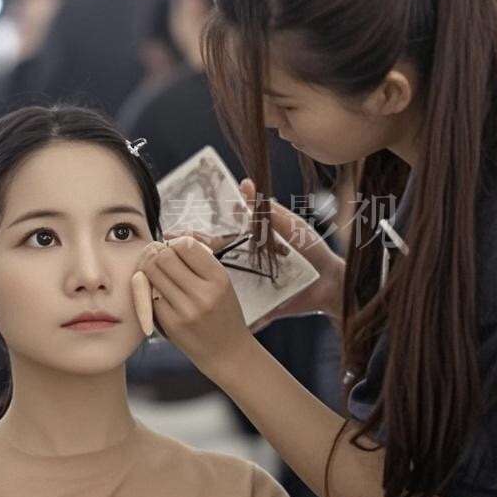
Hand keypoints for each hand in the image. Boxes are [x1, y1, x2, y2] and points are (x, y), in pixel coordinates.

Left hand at [137, 237, 253, 375]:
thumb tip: (170, 235)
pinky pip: (150, 296)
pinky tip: (160, 294)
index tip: (174, 249)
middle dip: (158, 255)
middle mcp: (203, 293)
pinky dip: (151, 291)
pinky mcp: (171, 324)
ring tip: (157, 274)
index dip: (175, 243)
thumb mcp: (222, 282)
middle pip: (164, 257)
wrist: (227, 351)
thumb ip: (199, 259)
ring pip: (152, 274)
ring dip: (150, 270)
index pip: (185, 245)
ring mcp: (185, 310)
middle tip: (159, 260)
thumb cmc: (223, 311)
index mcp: (219, 278)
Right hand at [168, 179, 346, 331]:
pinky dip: (216, 312)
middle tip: (164, 256)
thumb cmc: (312, 251)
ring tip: (171, 282)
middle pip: (205, 264)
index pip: (211, 242)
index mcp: (245, 247)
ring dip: (192, 287)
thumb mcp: (290, 226)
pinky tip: (193, 311)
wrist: (331, 284)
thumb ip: (266, 210)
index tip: (171, 236)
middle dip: (182, 260)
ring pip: (214, 288)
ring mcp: (247, 290)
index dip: (190, 239)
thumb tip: (245, 184)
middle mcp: (241, 268)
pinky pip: (235, 312)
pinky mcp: (256, 308)